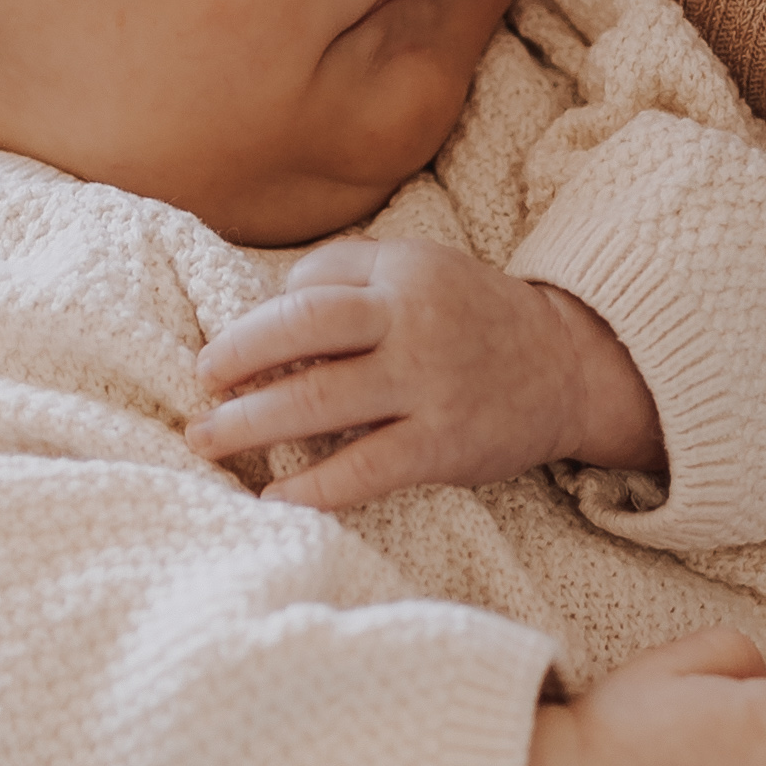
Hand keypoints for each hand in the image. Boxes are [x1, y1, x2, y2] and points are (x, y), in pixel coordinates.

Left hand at [190, 237, 662, 507]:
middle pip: (300, 335)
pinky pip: (364, 468)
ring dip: (251, 425)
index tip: (217, 361)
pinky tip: (276, 497)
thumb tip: (262, 313)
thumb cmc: (471, 317)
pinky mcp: (443, 443)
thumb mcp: (417, 268)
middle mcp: (412, 322)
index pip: (305, 294)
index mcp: (400, 274)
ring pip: (320, 402)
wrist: (567, 366)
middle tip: (198, 396)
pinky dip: (314, 486)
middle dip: (235, 366)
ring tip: (209, 442)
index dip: (250, 329)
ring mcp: (428, 384)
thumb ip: (346, 274)